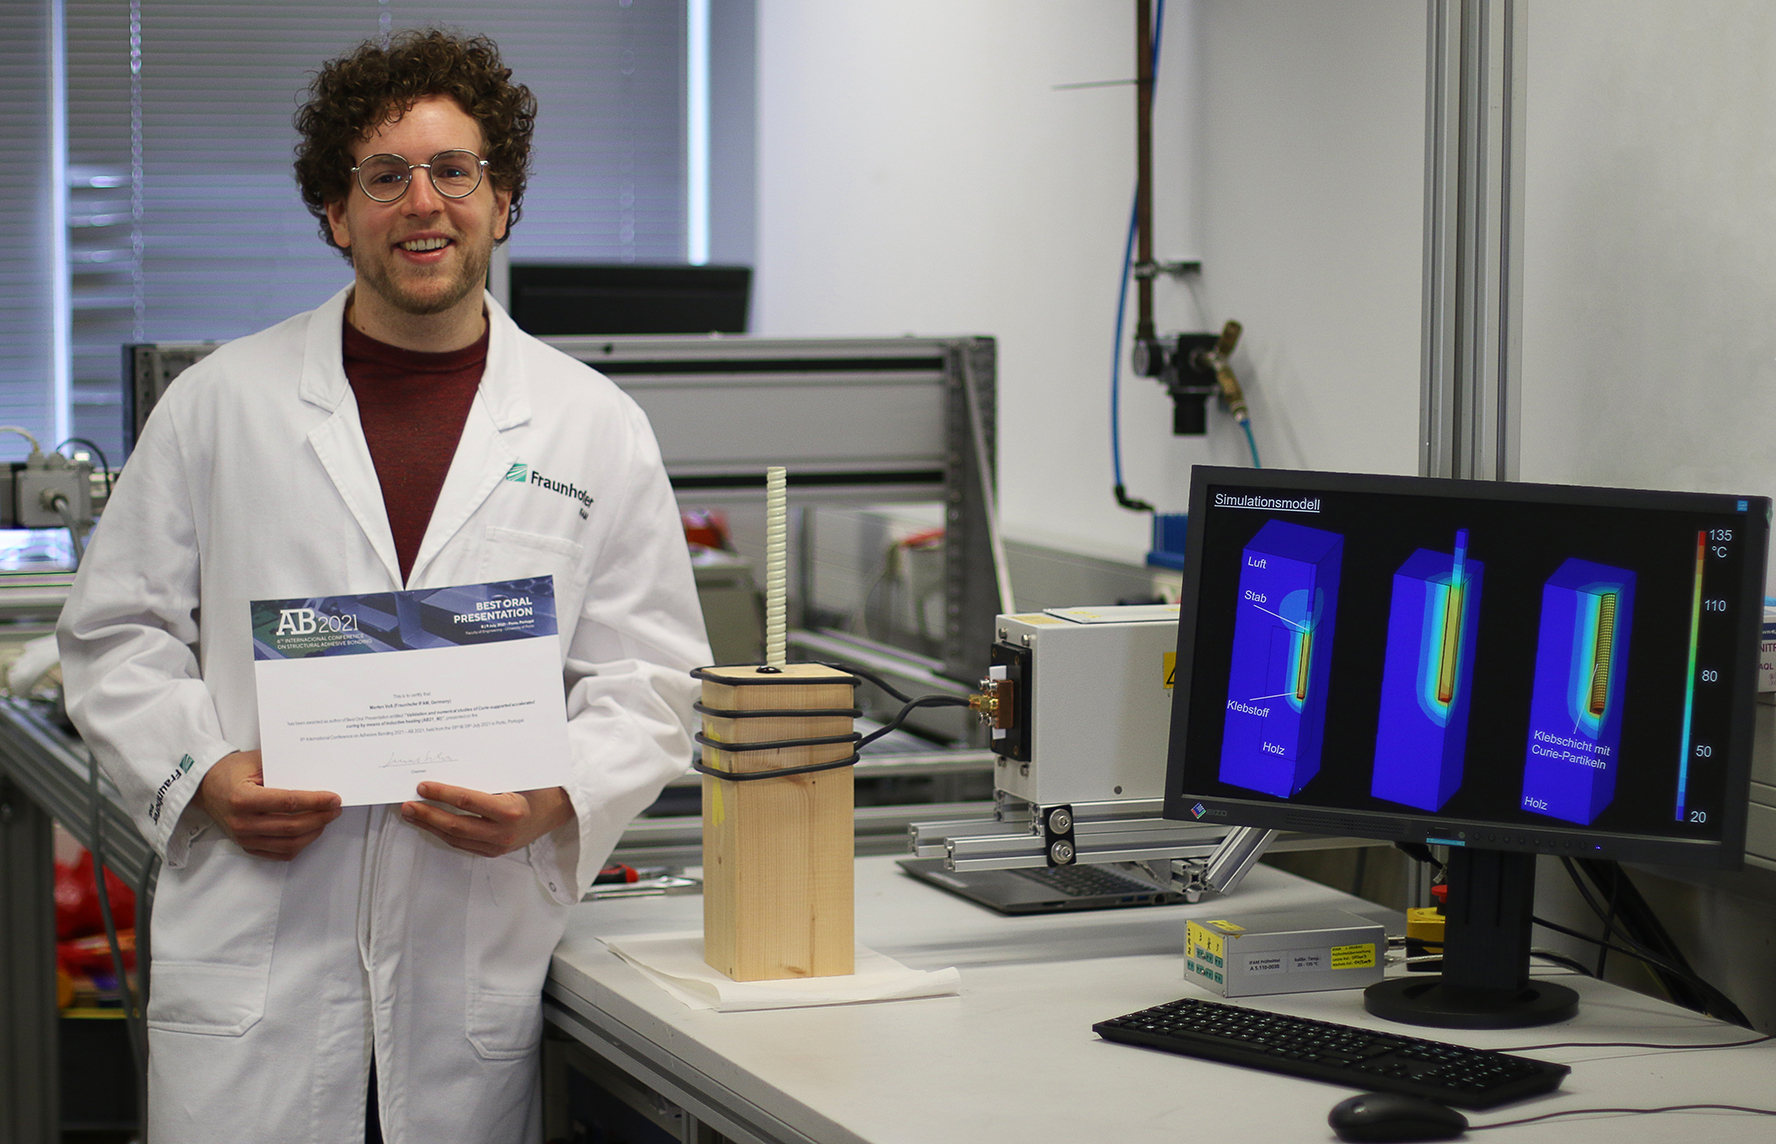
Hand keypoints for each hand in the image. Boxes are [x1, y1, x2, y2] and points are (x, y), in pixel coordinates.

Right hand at [197, 750, 342, 860]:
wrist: (205, 787)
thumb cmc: (231, 771)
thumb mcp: (255, 761)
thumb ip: (283, 766)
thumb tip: (317, 772)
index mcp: (242, 799)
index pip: (288, 803)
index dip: (315, 801)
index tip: (334, 798)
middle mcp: (242, 822)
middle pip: (292, 826)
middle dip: (320, 818)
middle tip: (335, 809)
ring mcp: (244, 838)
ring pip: (289, 844)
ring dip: (313, 833)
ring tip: (326, 819)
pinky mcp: (247, 846)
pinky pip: (280, 853)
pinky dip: (300, 844)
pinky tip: (310, 831)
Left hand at [400, 783, 574, 857]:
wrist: (556, 811)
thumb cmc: (536, 788)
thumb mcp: (516, 778)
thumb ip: (486, 777)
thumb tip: (450, 768)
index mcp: (511, 811)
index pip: (467, 802)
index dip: (442, 794)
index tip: (422, 786)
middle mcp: (503, 832)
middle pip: (456, 825)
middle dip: (427, 815)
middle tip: (407, 806)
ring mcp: (498, 846)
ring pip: (456, 838)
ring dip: (430, 826)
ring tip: (411, 814)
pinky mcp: (493, 852)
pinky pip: (462, 844)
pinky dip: (444, 834)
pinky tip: (430, 824)